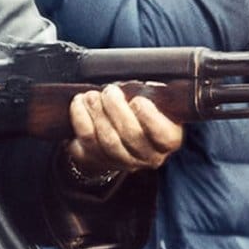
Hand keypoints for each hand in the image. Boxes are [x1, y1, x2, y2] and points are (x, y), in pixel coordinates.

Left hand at [66, 84, 182, 175]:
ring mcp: (123, 162)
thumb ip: (152, 95)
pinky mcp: (98, 160)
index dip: (149, 118)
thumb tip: (138, 86)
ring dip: (97, 113)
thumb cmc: (141, 110)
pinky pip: (87, 141)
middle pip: (131, 135)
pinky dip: (80, 118)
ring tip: (92, 96)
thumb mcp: (155, 100)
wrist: (121, 130)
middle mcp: (148, 156)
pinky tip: (80, 103)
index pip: (163, 136)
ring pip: (108, 140)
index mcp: (168, 140)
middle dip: (117, 109)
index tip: (138, 100)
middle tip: (110, 91)